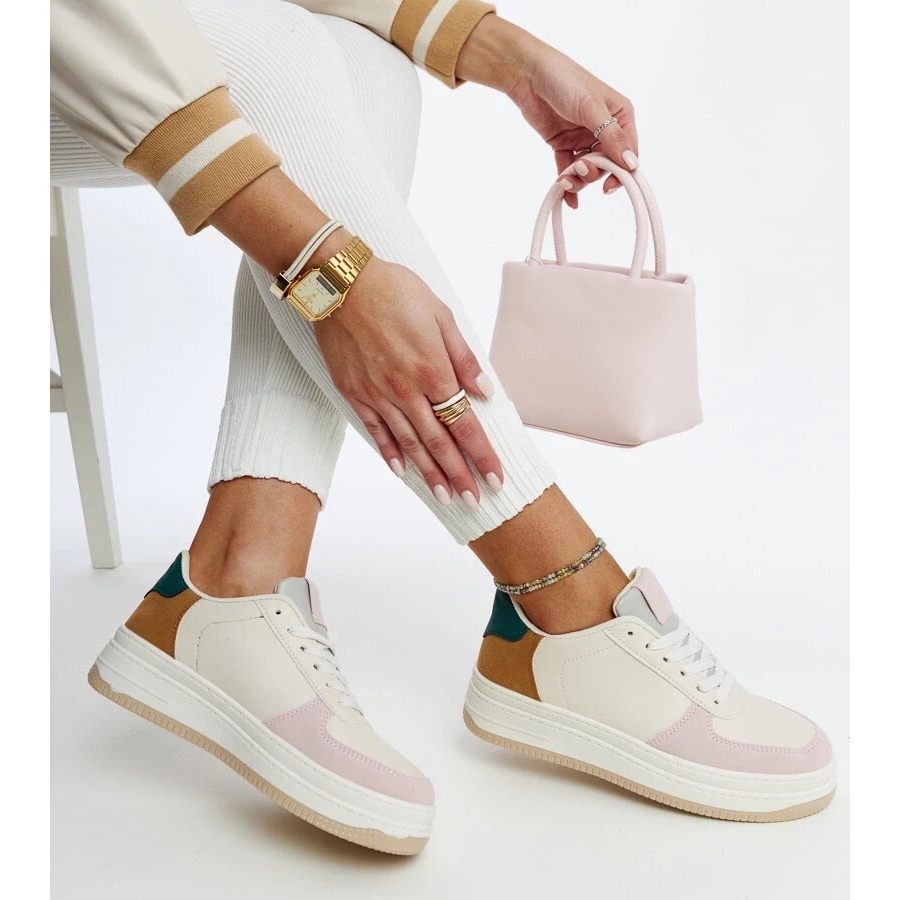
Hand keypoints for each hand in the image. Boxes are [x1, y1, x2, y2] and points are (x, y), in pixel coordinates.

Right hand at [313, 257, 502, 506]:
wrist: (340, 283)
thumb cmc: (395, 291)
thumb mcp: (441, 315)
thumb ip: (464, 358)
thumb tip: (485, 392)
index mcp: (433, 370)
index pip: (464, 423)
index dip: (481, 454)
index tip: (495, 478)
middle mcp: (406, 390)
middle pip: (438, 442)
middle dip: (459, 475)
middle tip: (474, 503)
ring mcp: (378, 395)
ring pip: (408, 443)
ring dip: (429, 474)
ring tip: (445, 497)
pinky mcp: (354, 392)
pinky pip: (375, 430)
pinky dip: (389, 453)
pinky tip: (402, 471)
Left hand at [458, 15, 638, 207]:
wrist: (527, 74)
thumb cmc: (564, 80)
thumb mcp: (591, 108)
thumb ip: (611, 137)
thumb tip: (631, 163)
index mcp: (620, 116)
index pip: (628, 152)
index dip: (621, 171)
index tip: (608, 186)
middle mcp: (605, 128)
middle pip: (607, 165)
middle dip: (594, 173)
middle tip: (579, 169)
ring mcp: (583, 137)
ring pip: (588, 170)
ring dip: (578, 179)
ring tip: (565, 179)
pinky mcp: (564, 143)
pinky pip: (569, 169)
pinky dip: (567, 183)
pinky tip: (565, 196)